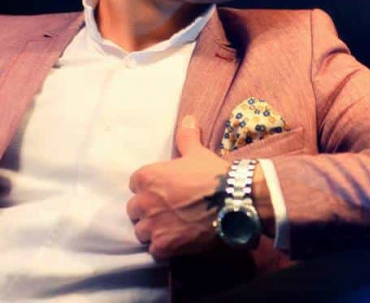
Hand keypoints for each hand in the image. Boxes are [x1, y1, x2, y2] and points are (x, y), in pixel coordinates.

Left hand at [126, 115, 229, 259]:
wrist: (234, 200)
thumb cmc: (214, 174)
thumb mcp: (198, 153)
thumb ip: (186, 137)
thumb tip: (187, 119)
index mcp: (147, 177)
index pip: (135, 184)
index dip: (149, 188)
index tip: (163, 191)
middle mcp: (144, 202)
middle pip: (135, 209)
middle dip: (148, 210)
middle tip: (168, 210)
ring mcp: (153, 226)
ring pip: (142, 231)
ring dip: (153, 230)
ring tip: (172, 227)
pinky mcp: (164, 245)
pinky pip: (154, 250)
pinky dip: (164, 247)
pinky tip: (178, 241)